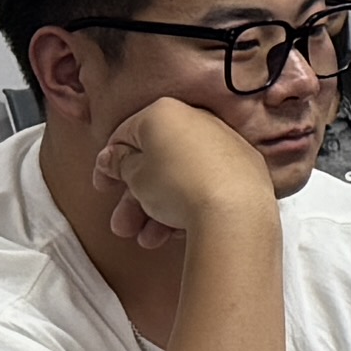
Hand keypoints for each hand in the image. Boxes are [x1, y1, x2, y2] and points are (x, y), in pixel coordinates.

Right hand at [96, 93, 286, 250]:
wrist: (234, 209)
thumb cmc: (178, 185)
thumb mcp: (134, 176)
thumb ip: (120, 164)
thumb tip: (114, 157)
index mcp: (165, 112)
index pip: (127, 135)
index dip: (110, 164)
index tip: (105, 186)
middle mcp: (198, 120)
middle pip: (156, 161)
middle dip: (135, 198)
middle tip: (124, 224)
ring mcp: (225, 143)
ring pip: (180, 177)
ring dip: (157, 210)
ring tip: (148, 239)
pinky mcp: (245, 167)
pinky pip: (206, 184)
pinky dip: (189, 206)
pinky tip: (175, 232)